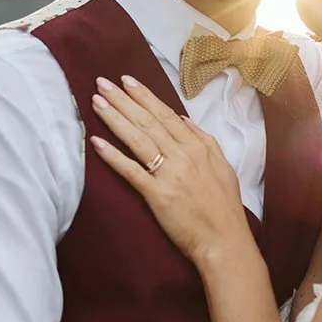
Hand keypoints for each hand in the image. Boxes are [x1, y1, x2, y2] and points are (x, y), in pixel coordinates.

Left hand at [87, 75, 252, 264]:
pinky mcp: (157, 195)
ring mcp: (169, 174)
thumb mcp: (223, 165)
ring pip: (138, 139)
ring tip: (97, 102)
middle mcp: (183, 155)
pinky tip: (97, 143)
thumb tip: (183, 120)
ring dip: (115, 119)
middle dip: (124, 100)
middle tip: (102, 82)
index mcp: (198, 147)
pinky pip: (131, 171)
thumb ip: (203, 140)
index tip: (127, 81)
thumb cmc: (224, 206)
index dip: (145, 97)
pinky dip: (113, 156)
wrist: (225, 240)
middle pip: (148, 121)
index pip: (166, 115)